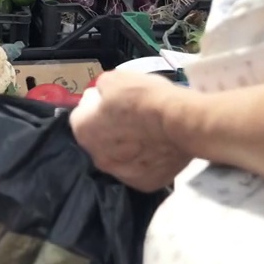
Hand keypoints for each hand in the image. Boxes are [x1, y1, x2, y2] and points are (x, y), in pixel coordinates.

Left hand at [70, 72, 192, 191]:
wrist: (181, 122)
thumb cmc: (144, 98)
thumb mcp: (114, 79)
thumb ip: (100, 90)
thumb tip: (101, 95)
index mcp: (83, 131)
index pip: (82, 116)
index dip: (96, 105)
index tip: (109, 100)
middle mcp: (97, 158)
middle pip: (100, 139)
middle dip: (111, 129)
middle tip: (131, 116)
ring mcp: (122, 174)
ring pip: (120, 157)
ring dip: (129, 147)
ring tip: (147, 133)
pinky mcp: (145, 184)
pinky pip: (142, 169)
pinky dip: (147, 160)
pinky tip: (158, 148)